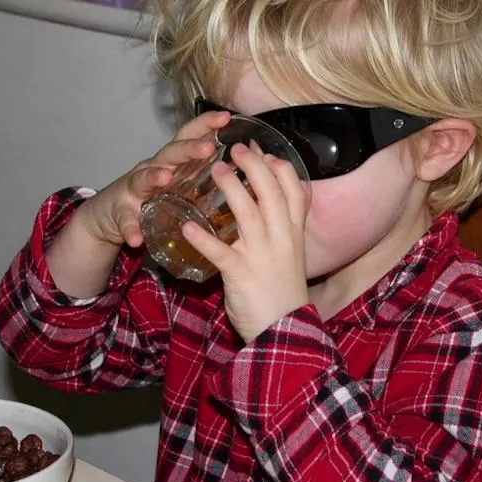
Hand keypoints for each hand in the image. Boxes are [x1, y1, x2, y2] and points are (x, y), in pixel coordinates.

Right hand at [78, 108, 231, 248]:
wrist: (108, 216)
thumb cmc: (151, 196)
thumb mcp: (177, 182)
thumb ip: (202, 175)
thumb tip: (240, 171)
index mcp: (171, 162)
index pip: (188, 137)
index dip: (206, 125)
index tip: (226, 117)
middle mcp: (151, 169)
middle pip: (170, 153)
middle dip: (188, 148)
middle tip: (208, 148)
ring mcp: (133, 190)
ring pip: (142, 179)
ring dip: (154, 177)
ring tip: (164, 179)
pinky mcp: (119, 213)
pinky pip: (125, 222)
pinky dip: (130, 229)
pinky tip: (136, 237)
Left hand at [181, 142, 310, 342]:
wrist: (284, 333)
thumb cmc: (282, 294)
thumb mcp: (291, 257)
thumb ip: (280, 231)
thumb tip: (264, 208)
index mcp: (294, 234)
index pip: (295, 191)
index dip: (280, 167)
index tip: (265, 151)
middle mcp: (281, 239)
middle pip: (270, 192)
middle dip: (253, 165)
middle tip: (234, 148)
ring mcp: (262, 256)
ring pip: (247, 213)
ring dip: (229, 188)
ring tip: (213, 170)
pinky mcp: (241, 275)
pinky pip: (220, 252)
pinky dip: (202, 238)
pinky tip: (186, 226)